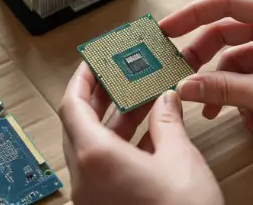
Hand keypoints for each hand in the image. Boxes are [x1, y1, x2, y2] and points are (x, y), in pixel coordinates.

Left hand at [59, 62, 223, 204]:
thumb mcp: (180, 157)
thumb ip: (168, 121)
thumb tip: (166, 99)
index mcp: (95, 157)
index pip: (72, 105)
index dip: (82, 79)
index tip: (92, 61)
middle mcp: (85, 177)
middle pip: (79, 125)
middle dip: (100, 97)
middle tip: (117, 75)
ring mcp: (93, 197)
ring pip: (93, 148)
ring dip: (114, 121)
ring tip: (140, 98)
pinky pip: (104, 169)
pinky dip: (121, 146)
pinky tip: (148, 133)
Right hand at [161, 0, 252, 151]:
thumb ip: (222, 88)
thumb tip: (186, 85)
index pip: (225, 4)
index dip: (191, 15)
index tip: (167, 30)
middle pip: (230, 32)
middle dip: (206, 58)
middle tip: (183, 75)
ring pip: (243, 57)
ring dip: (227, 84)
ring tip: (213, 108)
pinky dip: (248, 92)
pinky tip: (247, 118)